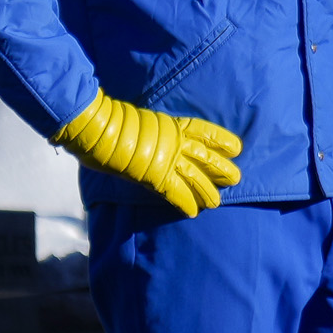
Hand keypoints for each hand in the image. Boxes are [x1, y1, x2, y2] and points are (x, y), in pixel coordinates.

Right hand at [54, 93, 240, 216]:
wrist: (96, 127)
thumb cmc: (108, 120)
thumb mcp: (137, 119)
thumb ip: (148, 130)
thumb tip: (145, 135)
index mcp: (171, 125)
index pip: (203, 131)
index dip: (220, 140)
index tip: (236, 147)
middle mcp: (174, 141)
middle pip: (207, 156)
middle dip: (222, 168)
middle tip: (235, 178)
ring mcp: (166, 159)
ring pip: (196, 177)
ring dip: (207, 191)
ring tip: (216, 202)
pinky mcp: (156, 176)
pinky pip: (176, 192)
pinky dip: (185, 203)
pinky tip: (192, 212)